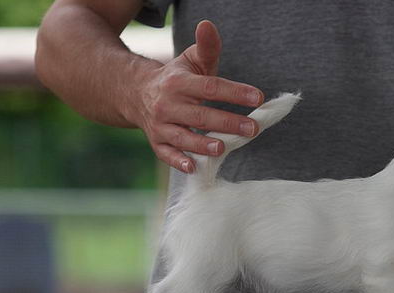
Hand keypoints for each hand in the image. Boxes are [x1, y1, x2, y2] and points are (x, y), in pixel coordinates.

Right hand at [131, 20, 263, 172]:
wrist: (135, 93)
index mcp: (179, 82)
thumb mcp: (189, 61)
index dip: (234, 92)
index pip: (210, 87)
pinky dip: (178, 162)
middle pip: (199, 115)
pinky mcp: (156, 142)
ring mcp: (160, 125)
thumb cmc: (175, 79)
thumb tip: (208, 25)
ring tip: (222, 147)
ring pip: (182, 137)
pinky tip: (193, 167)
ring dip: (201, 144)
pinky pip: (166, 154)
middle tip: (252, 128)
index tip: (258, 97)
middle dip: (227, 122)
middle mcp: (167, 104)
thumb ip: (206, 47)